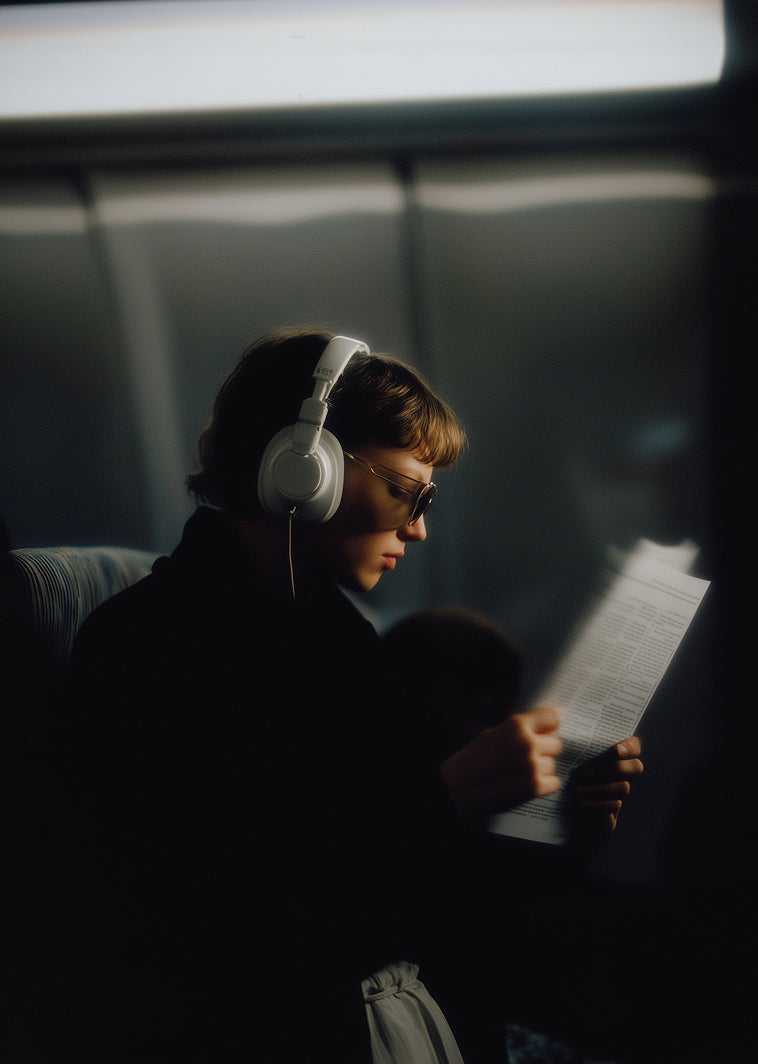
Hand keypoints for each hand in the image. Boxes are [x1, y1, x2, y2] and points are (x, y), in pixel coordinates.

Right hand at [440, 705, 562, 817]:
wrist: (458, 788)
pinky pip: (554, 782)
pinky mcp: (535, 787)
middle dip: (544, 750)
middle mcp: (527, 743)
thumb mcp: (491, 735)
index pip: (552, 717)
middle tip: (528, 757)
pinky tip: (528, 784)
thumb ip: (517, 730)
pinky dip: (544, 785)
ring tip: (522, 773)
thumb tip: (538, 728)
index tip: (550, 729)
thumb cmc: (471, 761)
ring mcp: (532, 766)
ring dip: (542, 769)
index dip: (550, 725)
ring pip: (553, 764)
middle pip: (556, 743)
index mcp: (516, 726)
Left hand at [571, 736, 643, 843]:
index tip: (616, 750)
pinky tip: (581, 801)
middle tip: (587, 772)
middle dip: (614, 768)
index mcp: (613, 761)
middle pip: (636, 767)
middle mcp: (622, 777)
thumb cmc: (565, 783)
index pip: (634, 747)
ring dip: (599, 787)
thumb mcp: (571, 764)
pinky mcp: (612, 815)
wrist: (561, 818)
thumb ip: (578, 749)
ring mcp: (619, 797)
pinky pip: (614, 806)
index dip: (630, 747)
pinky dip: (596, 803)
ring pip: (624, 787)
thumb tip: (573, 730)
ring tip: (578, 789)